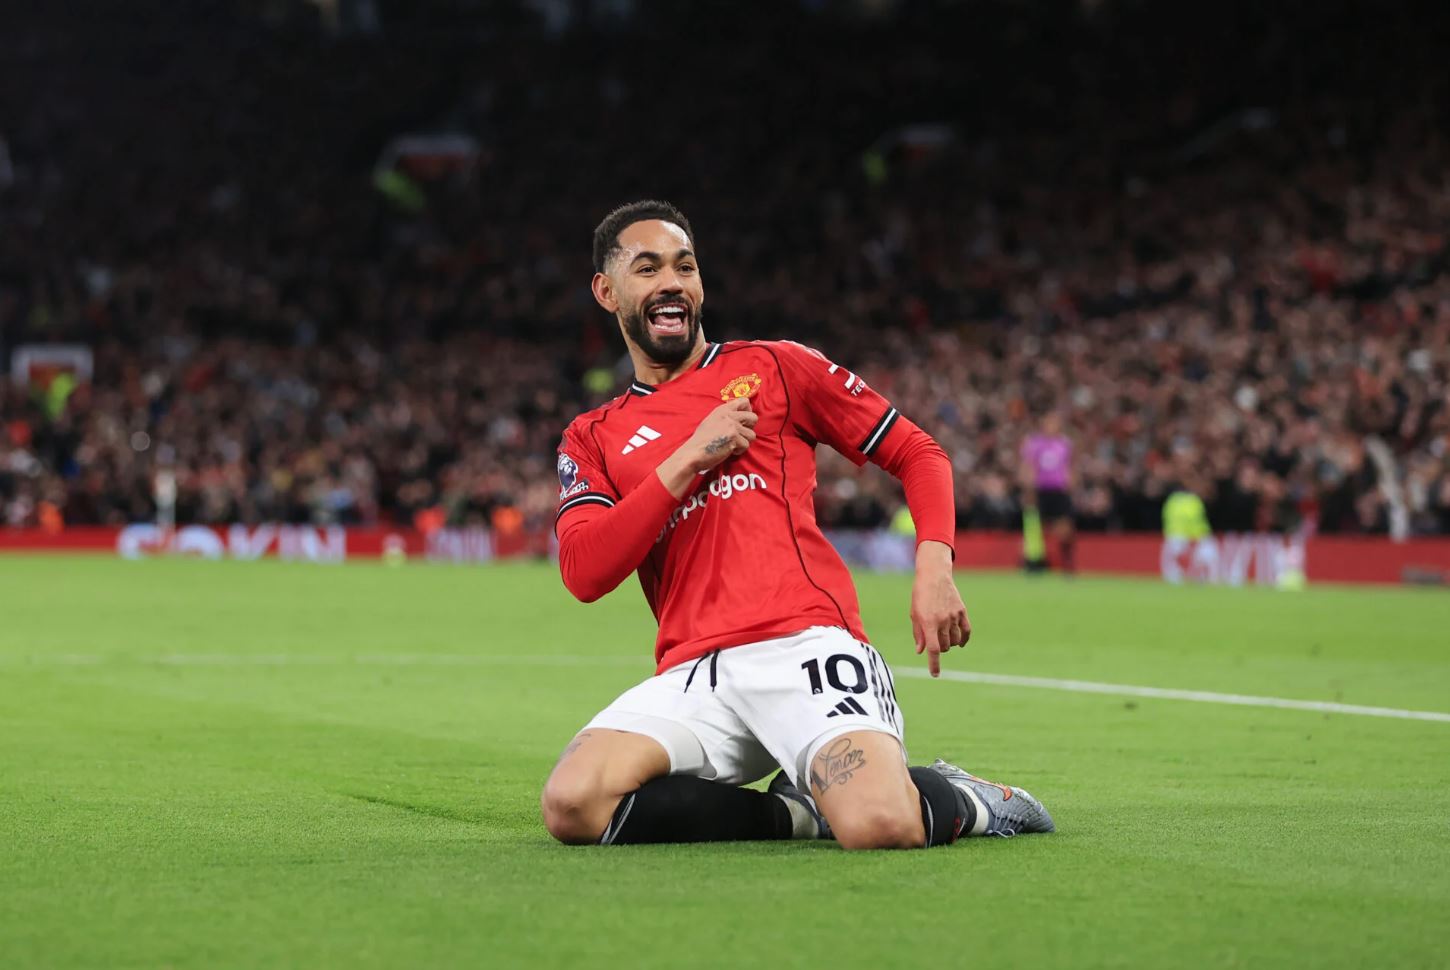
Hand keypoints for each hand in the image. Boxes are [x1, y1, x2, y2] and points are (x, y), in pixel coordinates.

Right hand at [656, 398, 757, 497]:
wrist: (694, 452)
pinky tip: (728, 450)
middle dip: (750, 428)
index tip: (744, 420)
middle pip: (753, 417)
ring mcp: (732, 426)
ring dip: (744, 442)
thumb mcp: (712, 421)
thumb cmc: (701, 440)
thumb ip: (726, 417)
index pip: (744, 401)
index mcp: (722, 409)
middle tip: (740, 434)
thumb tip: (740, 418)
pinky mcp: (734, 438)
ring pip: (752, 434)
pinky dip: (739, 450)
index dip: (748, 411)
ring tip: (732, 444)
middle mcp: (729, 415)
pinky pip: (746, 445)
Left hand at [911, 540, 969, 676]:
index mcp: (928, 622)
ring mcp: (954, 616)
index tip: (935, 674)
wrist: (934, 576)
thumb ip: (918, 634)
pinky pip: (966, 631)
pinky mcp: (962, 612)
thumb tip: (921, 651)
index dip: (934, 664)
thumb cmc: (920, 595)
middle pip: (945, 646)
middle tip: (934, 642)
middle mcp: (942, 621)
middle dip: (940, 649)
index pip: (933, 649)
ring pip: (955, 641)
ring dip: (950, 644)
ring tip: (943, 637)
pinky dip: (963, 640)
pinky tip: (960, 643)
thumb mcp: (914, 614)